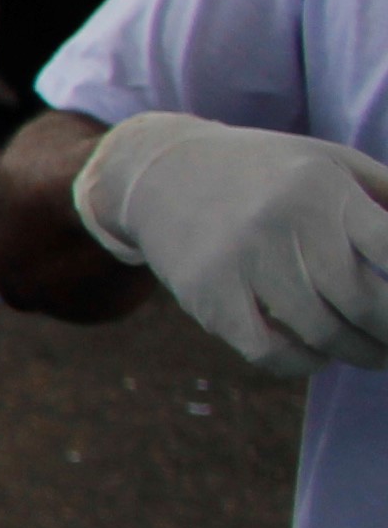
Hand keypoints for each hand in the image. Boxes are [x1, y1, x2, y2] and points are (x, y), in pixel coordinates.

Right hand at [74, 113, 387, 375]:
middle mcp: (281, 225)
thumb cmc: (270, 172)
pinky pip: (273, 353)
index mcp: (321, 189)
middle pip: (366, 303)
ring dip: (363, 353)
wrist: (161, 174)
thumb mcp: (333, 163)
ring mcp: (241, 264)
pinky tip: (319, 352)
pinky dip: (308, 363)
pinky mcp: (209, 299)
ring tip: (375, 352)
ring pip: (325, 334)